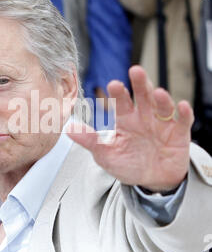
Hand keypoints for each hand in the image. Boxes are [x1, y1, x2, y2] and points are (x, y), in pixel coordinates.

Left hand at [67, 66, 193, 191]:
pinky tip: (182, 107)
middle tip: (135, 71)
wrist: (151, 180)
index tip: (113, 85)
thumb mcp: (106, 154)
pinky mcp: (178, 133)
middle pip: (143, 96)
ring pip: (163, 106)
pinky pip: (183, 121)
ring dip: (161, 98)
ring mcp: (162, 124)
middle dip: (140, 83)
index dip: (118, 93)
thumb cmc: (128, 164)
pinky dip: (183, 113)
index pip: (121, 102)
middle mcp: (144, 117)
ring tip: (158, 92)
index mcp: (125, 119)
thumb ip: (90, 140)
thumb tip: (67, 128)